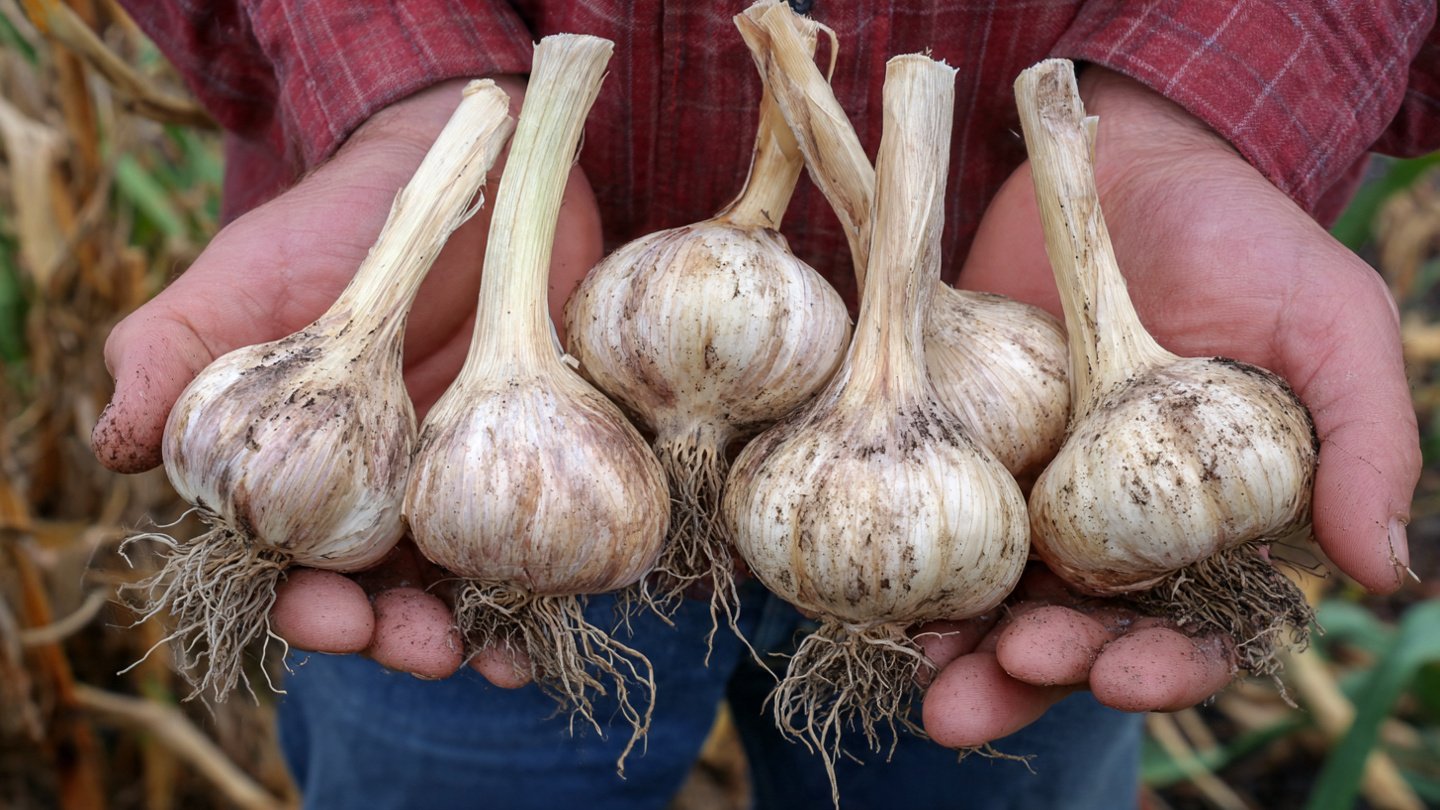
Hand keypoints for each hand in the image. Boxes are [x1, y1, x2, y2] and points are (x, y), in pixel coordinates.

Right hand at [92, 77, 602, 682]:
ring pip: (467, 584)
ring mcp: (461, 482)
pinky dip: (556, 578)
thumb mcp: (237, 283)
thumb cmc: (332, 231)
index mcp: (300, 481)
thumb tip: (116, 449)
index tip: (329, 612)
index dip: (307, 607)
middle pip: (388, 597)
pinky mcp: (538, 457)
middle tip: (426, 649)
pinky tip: (563, 603)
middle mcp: (381, 499)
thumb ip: (169, 358)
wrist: (459, 175)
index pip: (293, 572)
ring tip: (498, 658)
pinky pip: (549, 532)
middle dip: (400, 637)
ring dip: (480, 631)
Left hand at [920, 67, 1419, 746]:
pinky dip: (910, 577)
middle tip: (1013, 669)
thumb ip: (1362, 441)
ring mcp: (1032, 502)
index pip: (1195, 630)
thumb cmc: (1244, 241)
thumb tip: (1382, 570)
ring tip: (935, 686)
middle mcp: (1118, 536)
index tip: (1124, 671)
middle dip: (1046, 673)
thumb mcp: (1327, 322)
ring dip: (968, 658)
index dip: (1165, 667)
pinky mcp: (966, 459)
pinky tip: (890, 608)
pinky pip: (931, 534)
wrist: (1119, 167)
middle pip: (1082, 636)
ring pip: (999, 606)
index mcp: (1210, 530)